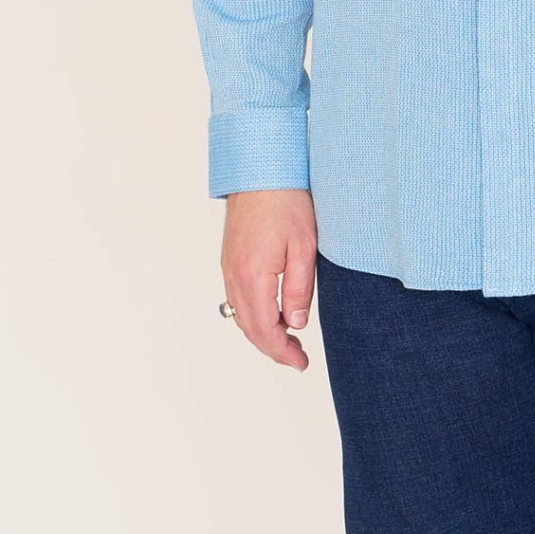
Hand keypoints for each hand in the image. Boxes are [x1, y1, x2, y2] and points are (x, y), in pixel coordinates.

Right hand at [219, 188, 316, 370]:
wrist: (262, 169)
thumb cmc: (287, 202)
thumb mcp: (305, 248)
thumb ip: (299, 290)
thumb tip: (295, 324)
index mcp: (254, 276)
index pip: (265, 329)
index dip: (282, 352)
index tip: (300, 363)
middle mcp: (235, 275)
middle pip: (249, 327)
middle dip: (272, 348)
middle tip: (297, 359)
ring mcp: (229, 267)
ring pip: (240, 315)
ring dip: (261, 334)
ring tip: (287, 342)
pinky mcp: (230, 259)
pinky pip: (236, 299)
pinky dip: (252, 316)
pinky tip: (270, 316)